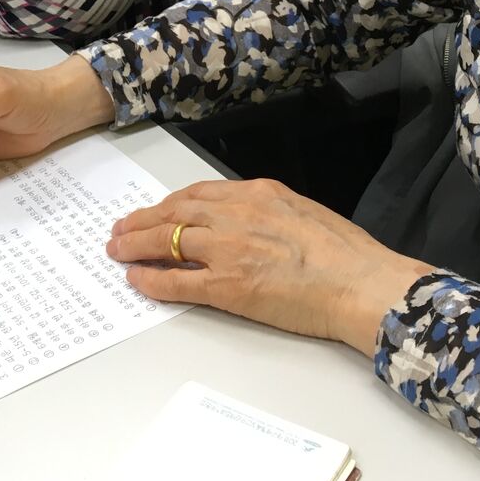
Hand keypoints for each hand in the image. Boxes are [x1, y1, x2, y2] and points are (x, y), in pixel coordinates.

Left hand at [105, 179, 430, 356]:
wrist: (362, 285)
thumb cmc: (347, 255)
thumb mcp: (303, 212)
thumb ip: (269, 213)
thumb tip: (248, 223)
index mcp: (257, 194)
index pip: (198, 194)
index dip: (169, 204)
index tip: (153, 210)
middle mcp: (237, 215)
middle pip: (174, 212)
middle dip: (142, 220)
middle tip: (120, 228)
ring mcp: (229, 250)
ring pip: (167, 241)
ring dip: (136, 245)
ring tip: (117, 250)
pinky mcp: (227, 286)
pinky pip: (178, 281)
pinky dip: (152, 279)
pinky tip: (137, 279)